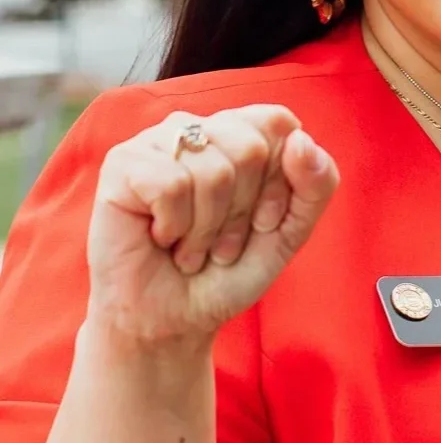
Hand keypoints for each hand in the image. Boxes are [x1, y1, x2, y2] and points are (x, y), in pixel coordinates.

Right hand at [86, 106, 337, 345]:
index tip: (263, 221)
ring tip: (191, 245)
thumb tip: (301, 139)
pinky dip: (174, 227)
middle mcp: (199, 127)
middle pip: (250, 148)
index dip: (278, 182)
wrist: (174, 319)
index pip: (279, 123)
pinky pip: (169, 185)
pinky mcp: (122, 163)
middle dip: (243, 212)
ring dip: (207, 228)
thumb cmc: (227, 271)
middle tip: (221, 242)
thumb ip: (316, 184)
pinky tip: (162, 238)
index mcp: (239, 131)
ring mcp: (158, 141)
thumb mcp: (290, 230)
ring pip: (212, 171)